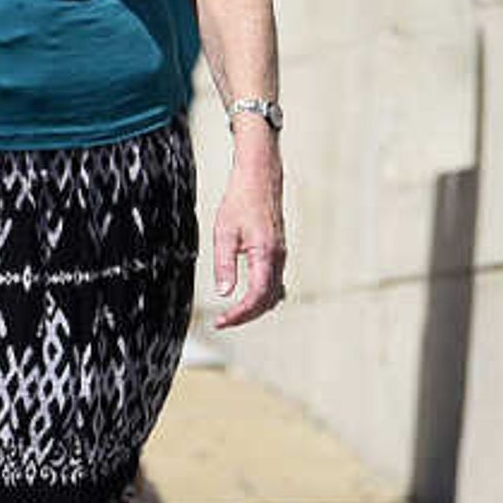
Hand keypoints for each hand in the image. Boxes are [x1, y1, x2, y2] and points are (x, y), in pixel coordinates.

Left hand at [210, 158, 286, 329]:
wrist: (260, 180)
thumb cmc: (240, 201)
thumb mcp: (224, 232)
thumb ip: (224, 264)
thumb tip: (224, 293)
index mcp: (266, 254)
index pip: (257, 296)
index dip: (240, 314)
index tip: (222, 321)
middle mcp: (278, 259)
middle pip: (267, 301)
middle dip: (245, 316)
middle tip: (222, 322)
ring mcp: (281, 257)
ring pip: (273, 294)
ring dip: (255, 308)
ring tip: (232, 315)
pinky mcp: (278, 253)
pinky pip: (275, 284)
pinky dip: (263, 297)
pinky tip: (248, 299)